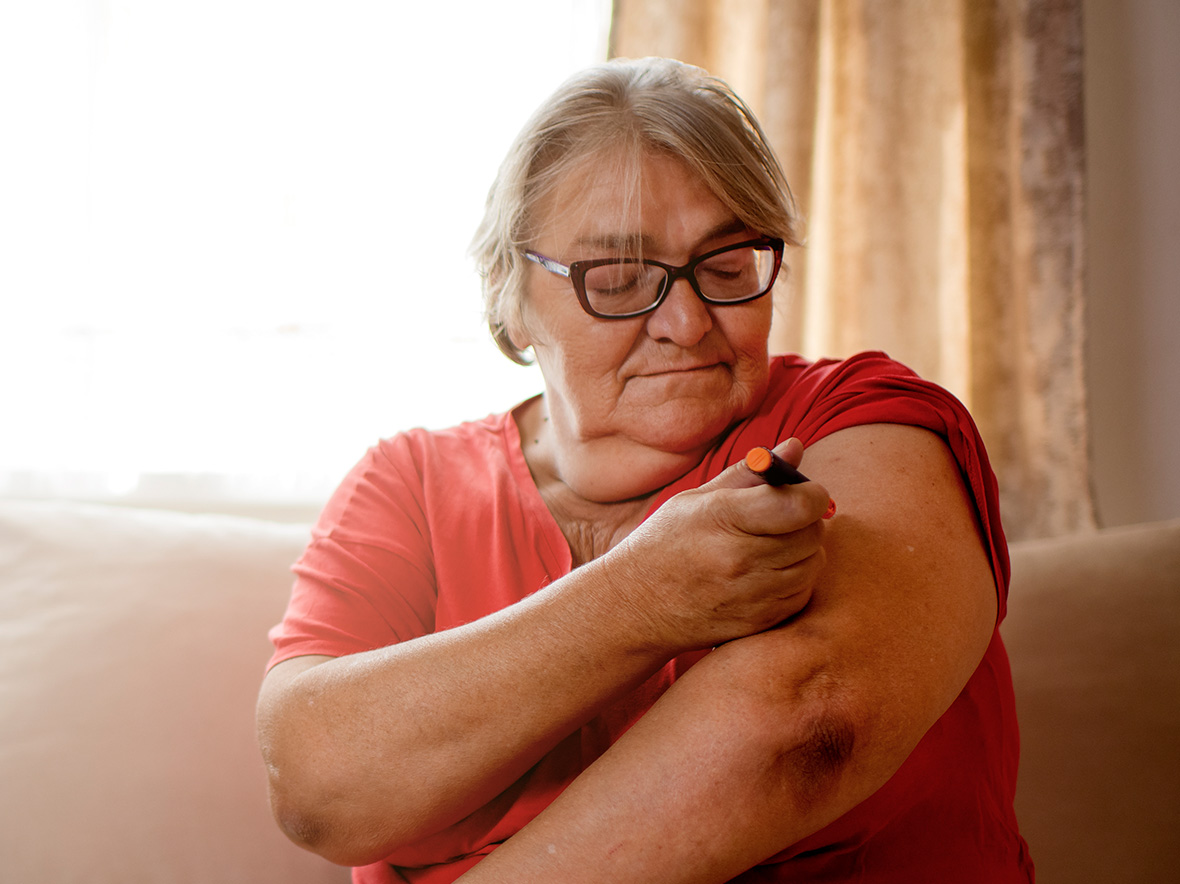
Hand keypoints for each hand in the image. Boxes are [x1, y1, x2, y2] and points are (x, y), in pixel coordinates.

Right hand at [600, 438, 830, 653]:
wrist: (634, 606)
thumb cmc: (665, 543)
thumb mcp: (696, 499)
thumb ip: (750, 473)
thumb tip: (796, 446)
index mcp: (721, 518)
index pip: (797, 504)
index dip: (812, 494)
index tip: (806, 492)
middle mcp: (738, 559)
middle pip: (811, 534)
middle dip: (808, 520)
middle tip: (787, 517)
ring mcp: (748, 596)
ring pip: (812, 565)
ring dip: (804, 551)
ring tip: (775, 543)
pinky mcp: (757, 623)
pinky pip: (802, 594)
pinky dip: (796, 579)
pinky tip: (769, 571)